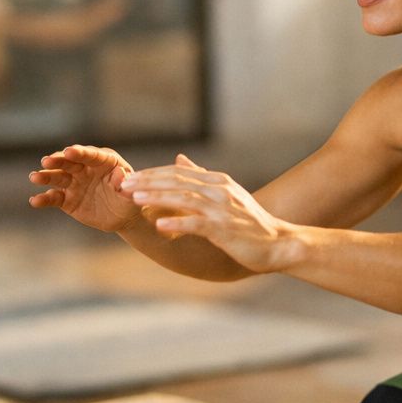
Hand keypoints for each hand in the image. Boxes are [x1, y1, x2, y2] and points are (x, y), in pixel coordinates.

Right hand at [28, 144, 142, 231]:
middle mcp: (84, 168)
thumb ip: (125, 184)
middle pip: (69, 162)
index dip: (80, 153)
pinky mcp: (65, 199)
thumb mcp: (131, 193)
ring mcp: (73, 182)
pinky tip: (35, 201)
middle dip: (57, 161)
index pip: (90, 155)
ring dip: (45, 176)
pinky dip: (43, 199)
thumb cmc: (128, 199)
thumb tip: (120, 174)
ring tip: (35, 177)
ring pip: (56, 177)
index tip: (70, 151)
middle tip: (47, 161)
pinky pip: (53, 198)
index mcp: (103, 161)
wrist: (122, 217)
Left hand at [119, 154, 295, 272]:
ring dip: (157, 197)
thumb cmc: (250, 222)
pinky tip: (159, 224)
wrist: (278, 243)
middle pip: (177, 181)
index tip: (129, 177)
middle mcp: (220, 191)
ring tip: (134, 199)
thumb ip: (201, 176)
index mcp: (218, 181)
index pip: (178, 172)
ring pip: (184, 198)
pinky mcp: (225, 229)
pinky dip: (177, 222)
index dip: (152, 173)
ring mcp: (223, 210)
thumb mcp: (227, 194)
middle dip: (148, 182)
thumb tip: (179, 159)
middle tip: (123, 185)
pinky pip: (197, 223)